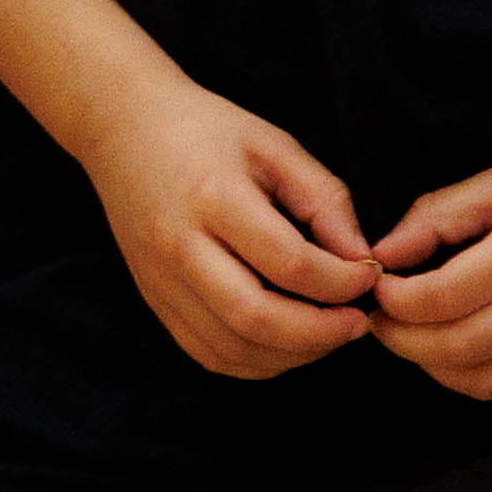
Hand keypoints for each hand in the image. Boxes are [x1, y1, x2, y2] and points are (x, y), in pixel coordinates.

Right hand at [71, 88, 379, 378]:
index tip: (369, 275)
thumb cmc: (205, 130)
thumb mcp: (274, 146)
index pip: (289, 263)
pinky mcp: (154, 298)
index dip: (343, 282)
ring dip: (292, 354)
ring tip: (327, 334)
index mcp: (213, 198)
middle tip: (358, 322)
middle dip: (322, 333)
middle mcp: (180, 247)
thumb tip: (362, 261)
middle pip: (255, 318)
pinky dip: (255, 362)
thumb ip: (325, 200)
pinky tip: (286, 343)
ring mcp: (161, 279)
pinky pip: (207, 352)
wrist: (121, 129)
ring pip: (231, 347)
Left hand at [367, 141, 491, 401]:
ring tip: (410, 336)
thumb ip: (435, 217)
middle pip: (461, 347)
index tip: (375, 285)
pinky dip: (474, 380)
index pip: (446, 296)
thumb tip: (380, 256)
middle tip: (378, 318)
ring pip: (486, 380)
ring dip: (433, 367)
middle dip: (402, 341)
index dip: (395, 300)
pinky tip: (453, 351)